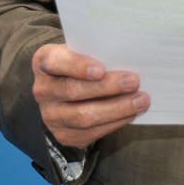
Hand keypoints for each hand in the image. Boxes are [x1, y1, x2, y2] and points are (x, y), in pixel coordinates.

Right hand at [32, 43, 148, 148]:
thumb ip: (97, 52)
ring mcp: (51, 115)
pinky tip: (130, 113)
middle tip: (134, 82)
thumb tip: (128, 57)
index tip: (101, 69)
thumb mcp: (81, 50)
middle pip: (74, 91)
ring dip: (117, 109)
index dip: (78, 66)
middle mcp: (43, 90)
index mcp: (44, 61)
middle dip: (108, 87)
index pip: (55, 63)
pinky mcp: (63, 134)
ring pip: (83, 117)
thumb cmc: (80, 63)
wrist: (64, 88)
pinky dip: (114, 123)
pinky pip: (90, 133)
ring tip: (140, 100)